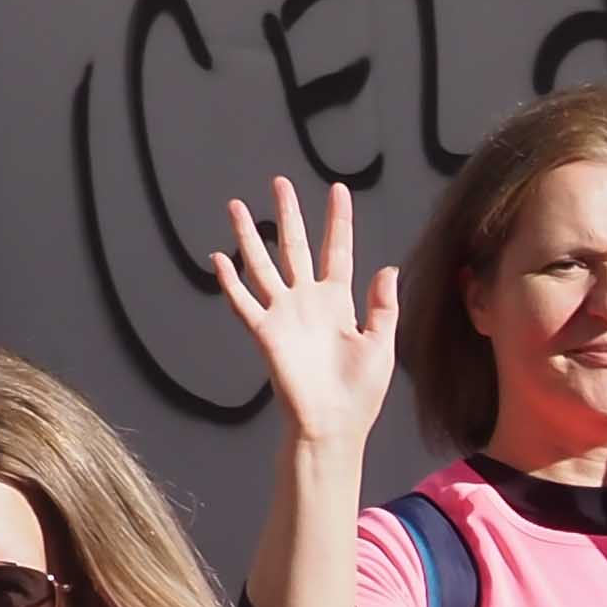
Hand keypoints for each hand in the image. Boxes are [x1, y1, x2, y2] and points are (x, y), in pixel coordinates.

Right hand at [208, 179, 398, 451]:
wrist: (334, 424)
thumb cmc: (360, 391)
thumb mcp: (381, 345)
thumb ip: (384, 307)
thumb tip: (388, 268)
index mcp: (338, 302)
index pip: (337, 252)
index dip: (338, 221)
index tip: (338, 190)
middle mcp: (307, 301)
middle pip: (295, 247)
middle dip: (289, 215)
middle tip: (281, 182)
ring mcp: (283, 313)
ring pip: (262, 264)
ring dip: (249, 236)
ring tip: (237, 205)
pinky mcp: (264, 332)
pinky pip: (243, 302)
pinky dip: (230, 281)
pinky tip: (218, 258)